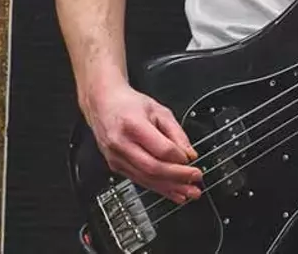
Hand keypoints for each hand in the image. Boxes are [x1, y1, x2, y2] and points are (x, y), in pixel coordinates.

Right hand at [85, 80, 201, 203]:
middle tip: (196, 178)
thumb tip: (189, 155)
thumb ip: (176, 133)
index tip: (191, 159)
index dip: (180, 158)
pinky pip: (139, 180)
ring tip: (190, 192)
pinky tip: (174, 193)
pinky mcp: (114, 165)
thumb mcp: (158, 110)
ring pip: (146, 179)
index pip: (161, 149)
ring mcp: (115, 156)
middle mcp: (120, 142)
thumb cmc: (128, 104)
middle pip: (154, 168)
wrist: (101, 103)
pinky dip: (159, 189)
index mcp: (131, 124)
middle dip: (179, 177)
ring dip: (171, 188)